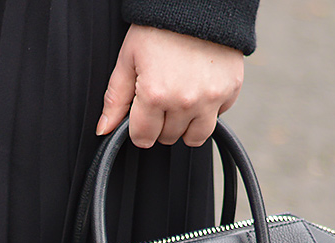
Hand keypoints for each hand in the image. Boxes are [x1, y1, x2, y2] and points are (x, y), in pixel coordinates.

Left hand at [97, 26, 244, 147]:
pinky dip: (208, 109)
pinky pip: (217, 117)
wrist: (198, 3)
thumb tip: (104, 129)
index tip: (142, 116)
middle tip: (161, 97)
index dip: (139, 128)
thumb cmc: (159, 27)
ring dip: (185, 125)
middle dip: (161, 123)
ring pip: (195, 137)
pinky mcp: (230, 91)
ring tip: (180, 99)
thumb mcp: (129, 58)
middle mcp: (185, 101)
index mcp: (155, 94)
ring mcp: (211, 98)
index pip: (143, 138)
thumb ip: (115, 98)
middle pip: (168, 137)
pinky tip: (199, 87)